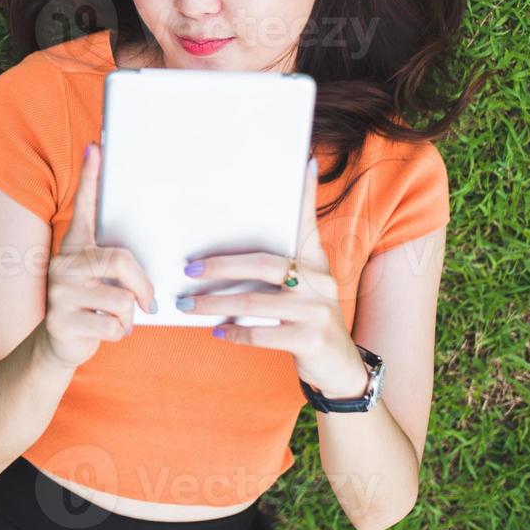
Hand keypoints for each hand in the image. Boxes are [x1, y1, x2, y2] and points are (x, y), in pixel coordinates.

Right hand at [40, 141, 157, 369]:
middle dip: (142, 287)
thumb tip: (150, 261)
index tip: (96, 147)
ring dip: (129, 317)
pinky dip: (119, 334)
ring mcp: (59, 291)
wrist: (57, 346)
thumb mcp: (100, 282)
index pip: (84, 206)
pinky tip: (104, 332)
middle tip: (148, 302)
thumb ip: (116, 267)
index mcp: (75, 248)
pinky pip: (112, 324)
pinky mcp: (60, 320)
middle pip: (119, 261)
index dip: (91, 177)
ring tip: (116, 320)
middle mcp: (63, 263)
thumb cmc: (90, 308)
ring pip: (120, 300)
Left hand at [180, 158, 369, 397]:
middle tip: (189, 269)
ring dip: (215, 303)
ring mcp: (317, 312)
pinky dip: (235, 333)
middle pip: (263, 264)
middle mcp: (319, 281)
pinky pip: (261, 334)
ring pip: (254, 302)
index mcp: (315, 263)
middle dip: (220, 265)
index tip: (304, 160)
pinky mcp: (311, 340)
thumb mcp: (303, 289)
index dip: (306, 193)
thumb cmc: (308, 321)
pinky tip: (216, 331)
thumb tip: (229, 250)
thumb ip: (278, 268)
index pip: (308, 222)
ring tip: (187, 304)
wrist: (342, 369)